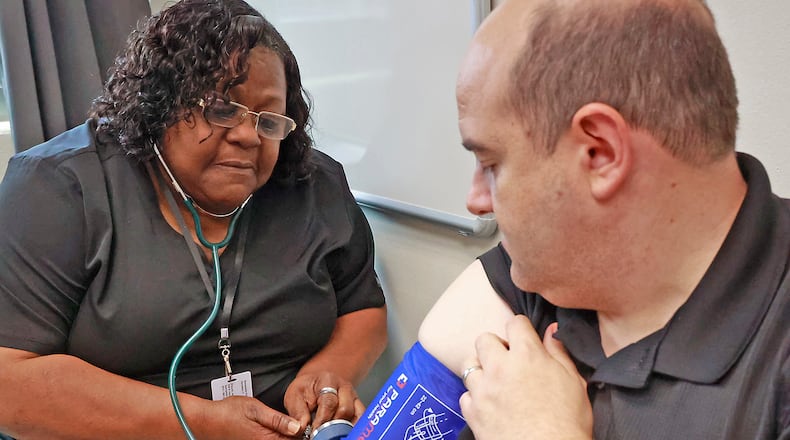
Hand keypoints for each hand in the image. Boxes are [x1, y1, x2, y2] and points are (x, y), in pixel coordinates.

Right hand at [194, 395, 302, 439]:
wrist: (206, 421)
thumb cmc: (228, 412)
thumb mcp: (254, 408)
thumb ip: (277, 419)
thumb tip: (298, 426)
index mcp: (267, 439)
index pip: (295, 439)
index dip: (304, 431)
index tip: (307, 423)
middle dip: (296, 433)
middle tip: (297, 422)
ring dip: (286, 435)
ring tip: (288, 425)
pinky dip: (276, 436)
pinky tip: (277, 429)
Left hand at [283, 371, 364, 431]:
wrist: (314, 383)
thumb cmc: (305, 390)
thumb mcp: (294, 396)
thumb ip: (297, 412)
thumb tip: (302, 427)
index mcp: (327, 381)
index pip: (329, 403)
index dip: (322, 420)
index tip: (314, 432)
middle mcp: (344, 387)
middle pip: (345, 410)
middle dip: (333, 426)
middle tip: (321, 435)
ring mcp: (353, 397)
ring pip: (357, 415)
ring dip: (345, 428)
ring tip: (333, 435)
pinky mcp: (358, 407)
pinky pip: (361, 419)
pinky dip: (354, 428)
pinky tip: (344, 434)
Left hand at [459, 316, 592, 439]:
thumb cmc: (567, 422)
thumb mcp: (574, 382)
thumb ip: (559, 353)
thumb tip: (551, 331)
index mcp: (527, 355)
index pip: (515, 323)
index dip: (521, 329)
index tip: (524, 338)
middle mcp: (500, 367)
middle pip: (484, 339)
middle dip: (495, 346)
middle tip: (507, 361)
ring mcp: (483, 390)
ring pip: (469, 365)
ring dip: (481, 370)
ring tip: (495, 382)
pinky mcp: (473, 412)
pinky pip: (465, 395)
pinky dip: (475, 398)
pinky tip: (489, 404)